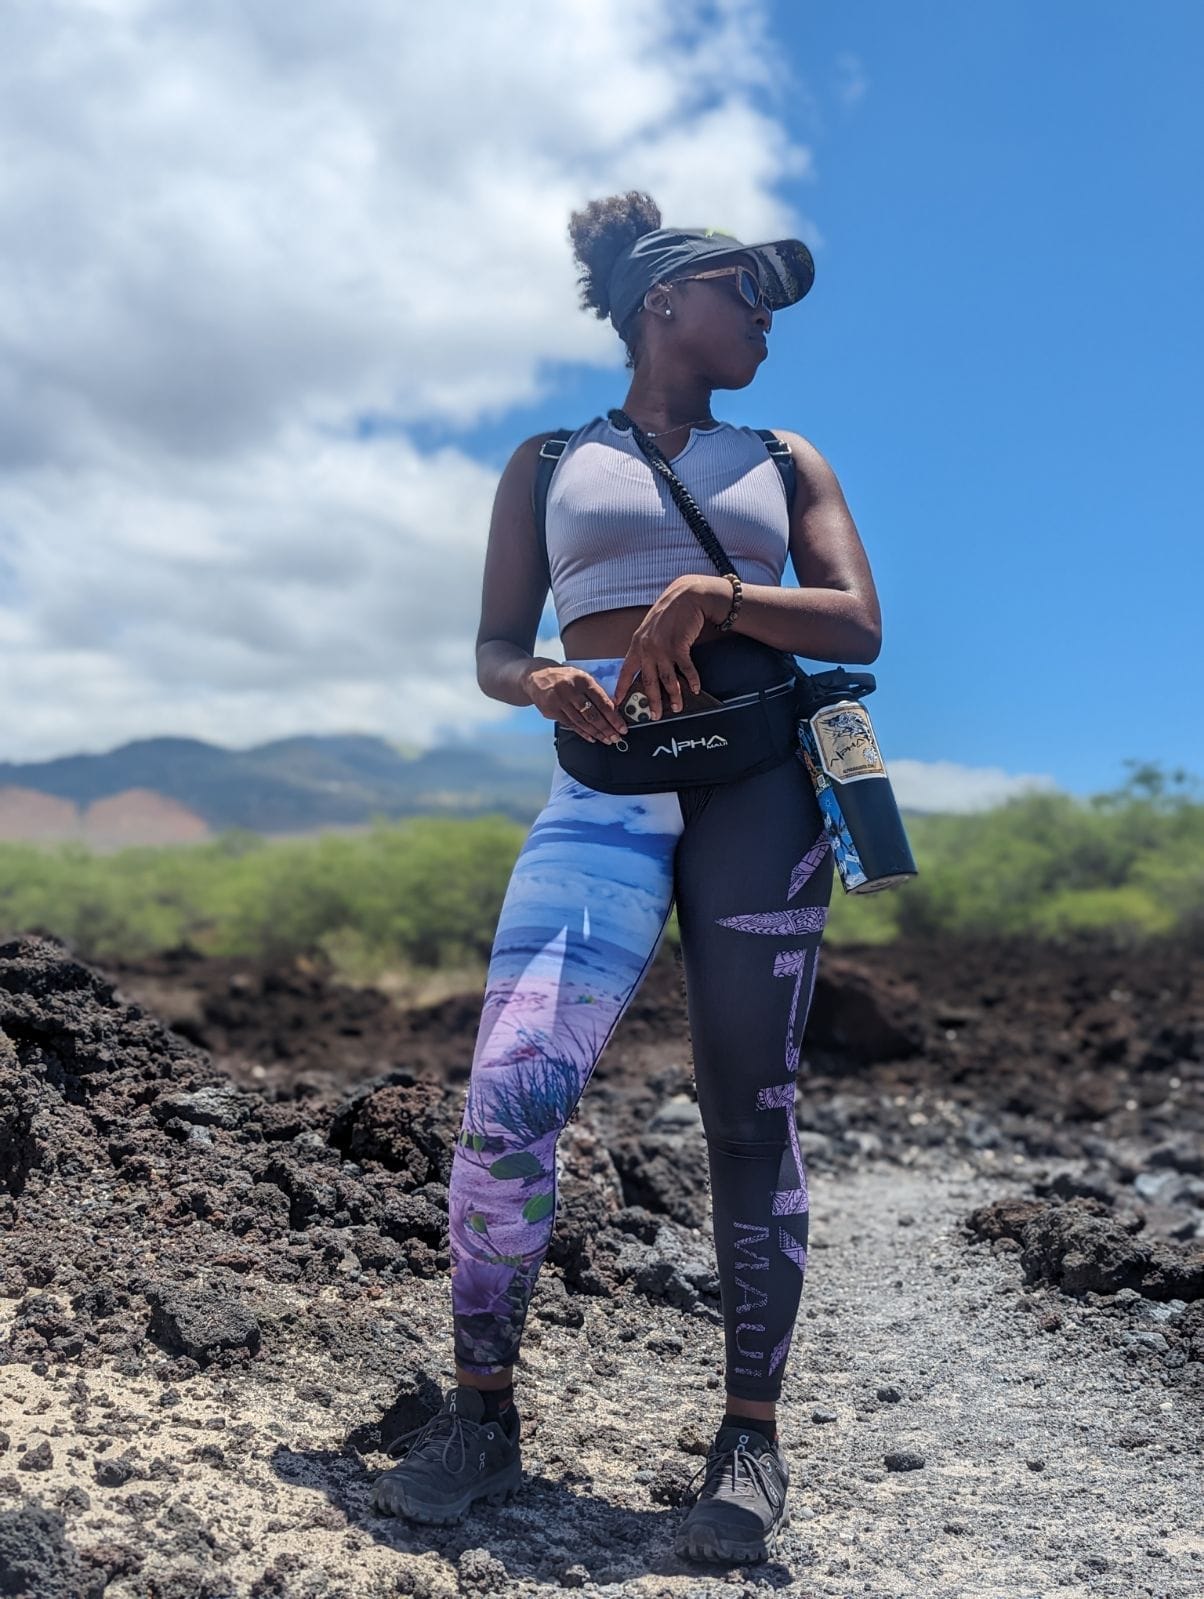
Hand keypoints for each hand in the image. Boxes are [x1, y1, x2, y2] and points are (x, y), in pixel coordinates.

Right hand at [524, 663, 627, 742]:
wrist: (536, 676)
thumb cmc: (563, 677)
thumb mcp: (580, 677)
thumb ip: (595, 691)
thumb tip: (612, 709)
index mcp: (582, 680)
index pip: (602, 702)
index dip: (613, 717)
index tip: (621, 727)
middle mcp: (571, 690)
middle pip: (592, 714)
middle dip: (606, 728)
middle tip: (616, 737)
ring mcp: (560, 701)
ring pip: (582, 722)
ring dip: (596, 733)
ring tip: (606, 739)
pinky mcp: (551, 711)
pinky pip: (570, 725)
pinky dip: (582, 732)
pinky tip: (592, 737)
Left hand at [612, 575, 728, 716]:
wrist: (686, 597)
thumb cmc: (669, 613)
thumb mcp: (649, 629)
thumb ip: (645, 646)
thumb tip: (645, 665)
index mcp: (637, 645)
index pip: (626, 671)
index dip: (622, 688)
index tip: (617, 703)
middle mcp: (647, 648)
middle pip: (648, 681)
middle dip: (651, 701)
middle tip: (654, 716)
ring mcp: (663, 648)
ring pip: (667, 679)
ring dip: (673, 695)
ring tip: (676, 708)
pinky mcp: (679, 646)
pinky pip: (685, 669)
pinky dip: (691, 680)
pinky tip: (694, 689)